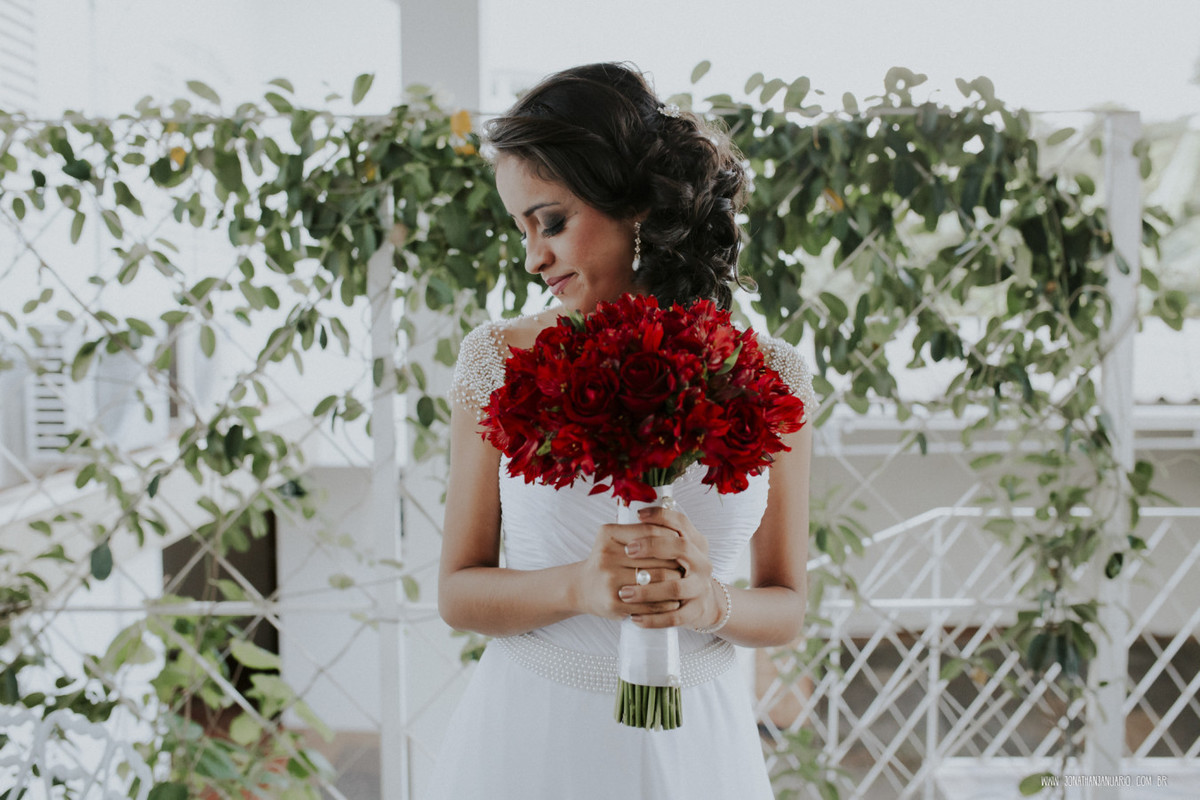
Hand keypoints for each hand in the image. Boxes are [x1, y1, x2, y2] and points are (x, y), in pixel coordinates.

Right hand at [574, 519, 683, 619]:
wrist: (582, 587)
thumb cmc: (607, 561)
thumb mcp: (616, 539)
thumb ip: (641, 531)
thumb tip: (678, 532)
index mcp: (608, 534)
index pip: (650, 531)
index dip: (671, 538)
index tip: (683, 544)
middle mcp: (606, 556)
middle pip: (656, 557)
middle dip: (676, 562)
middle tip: (688, 567)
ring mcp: (609, 580)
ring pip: (656, 580)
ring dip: (675, 583)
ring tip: (683, 583)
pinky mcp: (613, 602)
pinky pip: (648, 603)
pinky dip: (665, 603)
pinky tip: (673, 601)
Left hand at [618, 506, 720, 629]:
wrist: (702, 603)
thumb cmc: (678, 571)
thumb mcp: (675, 550)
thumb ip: (656, 534)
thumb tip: (627, 513)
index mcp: (696, 542)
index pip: (680, 522)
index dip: (660, 515)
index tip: (638, 514)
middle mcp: (702, 562)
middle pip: (680, 548)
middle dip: (652, 546)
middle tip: (627, 551)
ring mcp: (700, 587)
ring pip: (674, 587)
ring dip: (647, 590)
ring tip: (623, 593)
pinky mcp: (696, 611)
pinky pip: (674, 617)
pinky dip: (653, 619)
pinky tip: (634, 619)